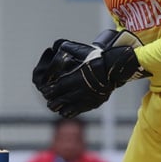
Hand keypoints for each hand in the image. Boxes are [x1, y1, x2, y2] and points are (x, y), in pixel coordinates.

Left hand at [32, 30, 147, 117]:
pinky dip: (68, 111)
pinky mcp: (91, 105)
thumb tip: (53, 48)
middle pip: (55, 103)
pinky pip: (74, 113)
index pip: (52, 91)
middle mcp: (77, 92)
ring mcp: (85, 100)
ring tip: (59, 102)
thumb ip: (64, 49)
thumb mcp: (79, 50)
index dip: (47, 91)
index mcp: (72, 80)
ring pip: (63, 111)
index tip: (46, 88)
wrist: (113, 68)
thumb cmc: (96, 58)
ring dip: (59, 107)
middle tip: (51, 96)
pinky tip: (67, 106)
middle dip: (51, 100)